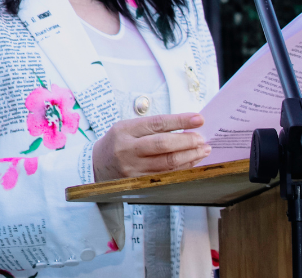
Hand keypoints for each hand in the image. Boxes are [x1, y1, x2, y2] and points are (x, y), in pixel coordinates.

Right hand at [92, 112, 209, 180]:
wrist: (98, 165)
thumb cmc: (118, 143)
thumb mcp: (127, 128)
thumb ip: (152, 127)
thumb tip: (186, 126)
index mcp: (124, 130)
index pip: (156, 124)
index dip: (180, 120)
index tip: (198, 119)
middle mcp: (127, 150)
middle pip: (163, 145)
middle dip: (187, 141)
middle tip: (202, 138)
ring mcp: (133, 168)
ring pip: (168, 163)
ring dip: (190, 156)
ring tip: (203, 149)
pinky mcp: (140, 183)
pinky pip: (167, 176)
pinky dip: (183, 168)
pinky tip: (192, 162)